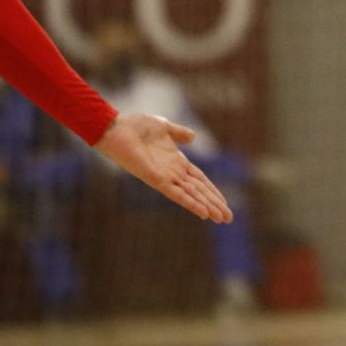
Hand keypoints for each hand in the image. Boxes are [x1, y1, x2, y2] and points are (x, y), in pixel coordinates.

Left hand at [93, 113, 233, 222]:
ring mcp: (164, 177)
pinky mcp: (155, 179)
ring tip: (221, 219)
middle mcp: (172, 173)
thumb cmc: (136, 126)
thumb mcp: (164, 127)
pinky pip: (176, 194)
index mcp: (176, 162)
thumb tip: (193, 137)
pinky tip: (203, 213)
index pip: (199, 180)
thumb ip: (179, 133)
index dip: (212, 191)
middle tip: (228, 219)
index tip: (224, 202)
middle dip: (214, 204)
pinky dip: (190, 203)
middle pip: (199, 191)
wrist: (117, 128)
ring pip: (191, 195)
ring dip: (207, 207)